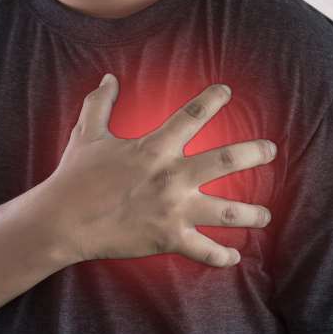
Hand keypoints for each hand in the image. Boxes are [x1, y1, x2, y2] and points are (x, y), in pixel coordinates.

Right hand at [43, 73, 275, 266]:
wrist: (62, 220)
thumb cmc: (74, 176)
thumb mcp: (87, 133)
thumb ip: (101, 103)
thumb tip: (108, 77)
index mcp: (155, 147)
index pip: (192, 115)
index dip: (213, 99)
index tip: (227, 92)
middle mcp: (172, 175)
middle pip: (227, 160)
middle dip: (255, 153)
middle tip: (270, 150)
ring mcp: (174, 209)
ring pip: (227, 211)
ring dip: (253, 213)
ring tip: (265, 215)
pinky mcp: (168, 238)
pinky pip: (204, 250)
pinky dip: (222, 256)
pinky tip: (234, 256)